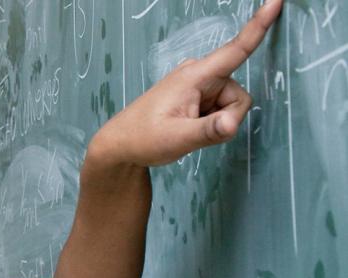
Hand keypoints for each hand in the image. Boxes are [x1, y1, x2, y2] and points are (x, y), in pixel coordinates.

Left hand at [90, 0, 282, 166]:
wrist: (122, 144)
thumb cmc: (144, 137)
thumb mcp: (177, 138)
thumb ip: (208, 131)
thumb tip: (233, 123)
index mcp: (194, 76)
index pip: (235, 49)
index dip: (258, 25)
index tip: (275, 2)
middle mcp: (199, 75)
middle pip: (239, 96)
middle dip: (227, 118)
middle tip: (195, 131)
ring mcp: (199, 85)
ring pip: (232, 106)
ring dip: (218, 122)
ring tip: (188, 128)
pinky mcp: (199, 96)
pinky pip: (222, 111)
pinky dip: (213, 122)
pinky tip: (189, 126)